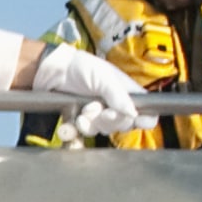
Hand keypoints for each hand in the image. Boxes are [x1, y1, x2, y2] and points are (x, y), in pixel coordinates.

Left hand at [31, 45, 147, 139]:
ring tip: (84, 108)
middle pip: (126, 125)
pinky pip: (87, 134)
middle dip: (110, 119)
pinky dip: (80, 128)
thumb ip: (118, 95)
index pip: (148, 113)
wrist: (54, 71)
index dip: (144, 119)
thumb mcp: (104, 77)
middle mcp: (117, 105)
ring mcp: (101, 114)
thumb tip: (133, 113)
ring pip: (106, 130)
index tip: (132, 118)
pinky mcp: (85, 121)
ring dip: (93, 123)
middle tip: (99, 108)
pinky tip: (75, 117)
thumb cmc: (82, 67)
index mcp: (128, 93)